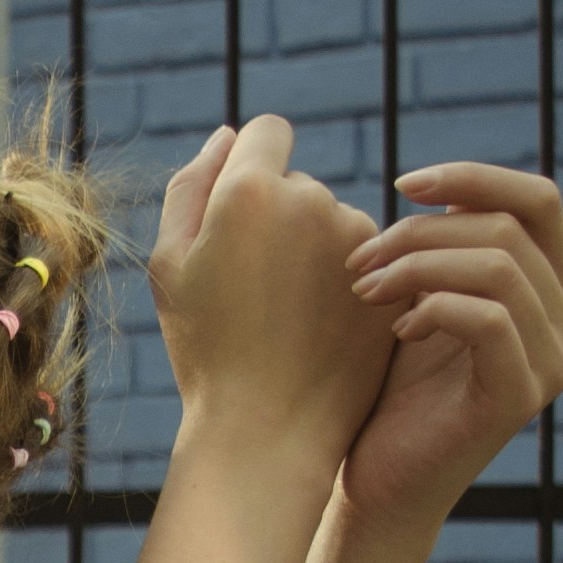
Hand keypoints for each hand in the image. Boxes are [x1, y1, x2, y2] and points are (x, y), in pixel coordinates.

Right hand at [145, 112, 392, 471]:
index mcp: (250, 191)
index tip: (240, 216)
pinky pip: (368, 262)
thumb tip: (229, 136)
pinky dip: (346, 285)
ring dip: (315, 252)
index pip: (267, 132)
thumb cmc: (205, 349)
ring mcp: (360, 241)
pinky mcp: (393, 277)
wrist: (267, 429)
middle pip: (299, 183)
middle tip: (252, 289)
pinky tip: (321, 330)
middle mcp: (313, 201)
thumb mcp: (169, 266)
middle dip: (278, 218)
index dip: (249, 166)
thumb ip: (192, 186)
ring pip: (335, 223)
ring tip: (287, 317)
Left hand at [337, 161, 562, 540]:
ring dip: (418, 266)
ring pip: (500, 267)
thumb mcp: (419, 297)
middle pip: (509, 229)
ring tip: (364, 290)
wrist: (376, 479)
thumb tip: (442, 186)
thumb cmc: (390, 386)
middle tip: (358, 260)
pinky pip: (491, 318)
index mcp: (552, 290)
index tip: (402, 184)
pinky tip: (397, 329)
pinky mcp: (523, 396)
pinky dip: (434, 308)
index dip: (473, 177)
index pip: (539, 201)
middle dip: (423, 230)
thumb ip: (446, 246)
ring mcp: (554, 363)